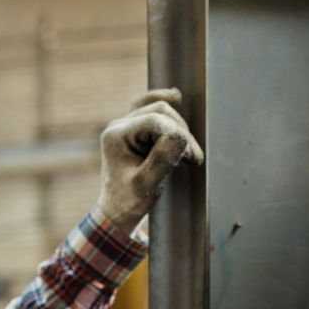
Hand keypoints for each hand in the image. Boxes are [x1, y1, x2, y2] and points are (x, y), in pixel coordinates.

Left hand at [94, 88, 203, 231]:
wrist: (118, 210)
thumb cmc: (129, 201)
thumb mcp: (147, 184)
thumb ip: (162, 158)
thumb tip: (179, 134)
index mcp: (115, 136)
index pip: (154, 121)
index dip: (178, 134)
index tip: (193, 158)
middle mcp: (117, 126)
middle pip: (159, 111)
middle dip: (181, 132)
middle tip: (192, 159)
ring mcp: (125, 125)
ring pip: (159, 109)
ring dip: (179, 128)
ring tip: (187, 154)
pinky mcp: (133, 129)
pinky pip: (148, 106)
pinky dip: (164, 104)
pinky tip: (176, 98)